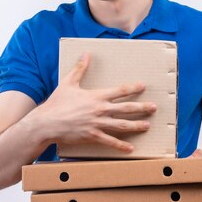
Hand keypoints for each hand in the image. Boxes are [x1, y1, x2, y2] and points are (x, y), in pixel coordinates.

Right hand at [30, 53, 156, 151]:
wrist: (47, 123)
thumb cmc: (57, 102)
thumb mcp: (68, 83)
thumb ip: (80, 68)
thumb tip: (86, 54)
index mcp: (96, 96)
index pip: (120, 91)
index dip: (133, 88)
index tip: (143, 86)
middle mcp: (100, 110)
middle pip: (126, 109)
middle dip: (142, 108)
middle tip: (154, 108)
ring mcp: (97, 124)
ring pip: (122, 125)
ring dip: (136, 125)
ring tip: (147, 125)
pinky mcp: (92, 136)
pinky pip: (110, 141)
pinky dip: (121, 145)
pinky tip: (131, 148)